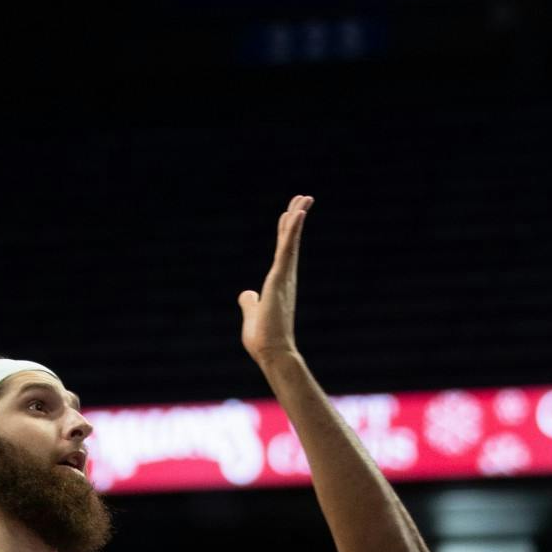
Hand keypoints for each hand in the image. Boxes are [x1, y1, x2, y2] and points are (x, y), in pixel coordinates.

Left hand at [238, 195, 311, 369]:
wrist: (272, 354)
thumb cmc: (264, 339)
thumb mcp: (252, 314)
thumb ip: (249, 302)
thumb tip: (247, 294)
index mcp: (279, 283)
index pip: (284, 251)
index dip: (287, 231)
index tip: (292, 213)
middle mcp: (286, 277)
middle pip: (291, 241)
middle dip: (296, 217)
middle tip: (304, 197)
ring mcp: (284, 277)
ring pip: (291, 241)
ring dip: (297, 218)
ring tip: (304, 198)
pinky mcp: (280, 279)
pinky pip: (287, 250)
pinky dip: (292, 231)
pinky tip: (297, 214)